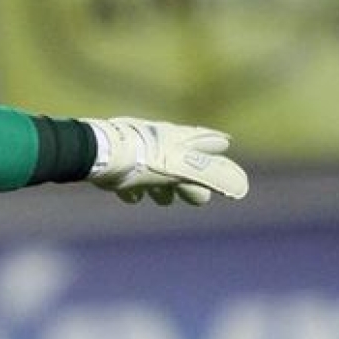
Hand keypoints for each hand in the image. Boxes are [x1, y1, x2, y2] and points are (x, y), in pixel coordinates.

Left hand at [81, 117, 248, 205]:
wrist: (97, 155)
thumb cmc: (141, 160)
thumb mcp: (180, 169)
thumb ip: (210, 176)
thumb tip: (241, 186)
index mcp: (175, 140)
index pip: (202, 140)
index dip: (213, 143)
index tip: (224, 142)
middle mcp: (155, 141)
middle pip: (177, 158)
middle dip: (187, 174)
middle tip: (195, 192)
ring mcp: (132, 150)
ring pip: (152, 168)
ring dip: (160, 185)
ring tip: (161, 199)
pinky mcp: (111, 162)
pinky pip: (125, 177)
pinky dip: (132, 188)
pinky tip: (131, 198)